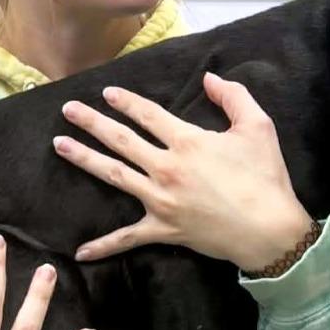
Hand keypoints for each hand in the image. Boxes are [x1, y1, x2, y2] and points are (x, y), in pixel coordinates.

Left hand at [52, 72, 312, 272]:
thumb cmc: (265, 178)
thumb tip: (210, 78)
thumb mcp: (258, 127)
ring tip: (60, 144)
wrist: (269, 230)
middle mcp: (167, 168)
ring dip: (85, 158)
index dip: (126, 102)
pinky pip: (128, 238)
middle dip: (92, 122)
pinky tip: (81, 252)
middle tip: (68, 109)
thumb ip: (233, 96)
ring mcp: (160, 200)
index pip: (148, 115)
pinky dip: (104, 246)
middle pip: (121, 140)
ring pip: (114, 175)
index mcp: (188, 142)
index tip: (107, 92)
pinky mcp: (162, 229)